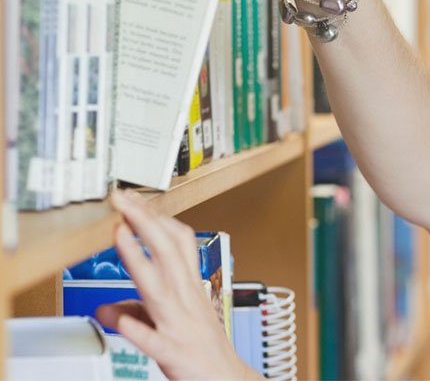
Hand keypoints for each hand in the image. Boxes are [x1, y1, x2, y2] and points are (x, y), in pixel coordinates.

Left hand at [95, 190, 256, 379]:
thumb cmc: (203, 351)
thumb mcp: (172, 324)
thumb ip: (137, 312)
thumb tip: (105, 308)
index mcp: (189, 290)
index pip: (178, 243)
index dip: (157, 218)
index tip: (135, 200)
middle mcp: (186, 301)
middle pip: (168, 253)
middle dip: (145, 223)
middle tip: (123, 199)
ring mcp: (179, 325)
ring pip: (159, 286)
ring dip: (139, 259)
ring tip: (120, 233)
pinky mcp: (172, 353)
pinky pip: (152, 338)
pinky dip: (136, 326)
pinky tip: (115, 316)